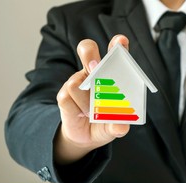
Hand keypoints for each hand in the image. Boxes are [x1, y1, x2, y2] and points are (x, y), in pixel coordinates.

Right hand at [54, 35, 130, 164]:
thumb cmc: (105, 123)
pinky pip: (68, 96)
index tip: (121, 42)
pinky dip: (78, 108)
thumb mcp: (115, 125)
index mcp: (110, 74)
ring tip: (93, 113)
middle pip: (87, 50)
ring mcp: (76, 82)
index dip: (117, 45)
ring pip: (76, 81)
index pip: (115, 53)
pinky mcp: (64, 95)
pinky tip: (83, 114)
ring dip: (87, 100)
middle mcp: (91, 73)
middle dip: (89, 54)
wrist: (86, 137)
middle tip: (94, 67)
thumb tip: (121, 126)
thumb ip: (119, 125)